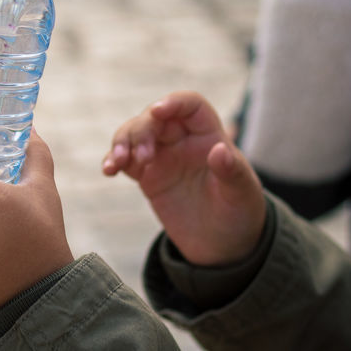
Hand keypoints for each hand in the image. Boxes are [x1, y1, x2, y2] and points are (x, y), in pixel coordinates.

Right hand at [101, 91, 264, 265]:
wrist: (223, 247)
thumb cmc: (240, 214)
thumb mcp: (242, 194)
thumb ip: (231, 171)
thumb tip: (220, 150)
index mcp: (209, 136)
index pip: (190, 106)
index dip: (174, 103)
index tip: (157, 111)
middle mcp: (183, 140)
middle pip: (155, 118)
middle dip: (143, 130)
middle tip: (143, 157)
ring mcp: (162, 156)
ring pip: (134, 134)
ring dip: (122, 142)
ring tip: (118, 163)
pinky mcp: (147, 175)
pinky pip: (124, 160)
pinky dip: (113, 161)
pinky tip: (109, 170)